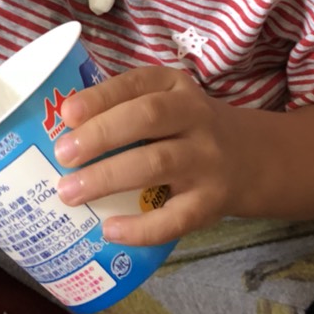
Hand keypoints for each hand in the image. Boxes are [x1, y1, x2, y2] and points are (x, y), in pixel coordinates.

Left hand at [52, 66, 252, 245]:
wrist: (254, 158)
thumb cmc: (189, 129)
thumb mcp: (168, 102)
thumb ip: (124, 109)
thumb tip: (59, 133)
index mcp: (176, 87)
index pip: (136, 83)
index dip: (101, 97)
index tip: (67, 114)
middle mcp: (195, 117)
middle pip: (147, 118)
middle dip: (101, 135)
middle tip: (63, 154)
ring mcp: (207, 160)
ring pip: (157, 163)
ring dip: (109, 177)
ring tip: (70, 192)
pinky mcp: (212, 201)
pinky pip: (176, 217)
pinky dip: (141, 227)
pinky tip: (109, 229)